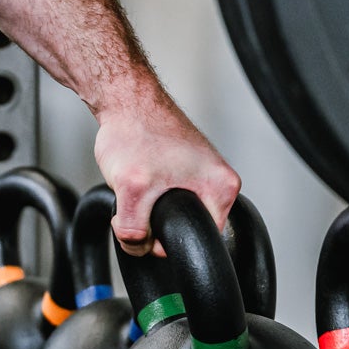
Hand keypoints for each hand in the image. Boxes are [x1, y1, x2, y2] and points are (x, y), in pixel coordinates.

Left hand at [94, 93, 240, 256]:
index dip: (164, 241)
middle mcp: (220, 183)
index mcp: (222, 189)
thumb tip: (140, 248)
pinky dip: (148, 197)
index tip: (146, 219)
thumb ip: (135, 230)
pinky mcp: (187, 172)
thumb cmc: (135, 132)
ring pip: (172, 216)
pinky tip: (141, 180)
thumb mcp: (131, 189)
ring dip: (149, 209)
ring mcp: (204, 176)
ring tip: (140, 183)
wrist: (126, 100)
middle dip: (156, 224)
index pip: (199, 240)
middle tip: (139, 197)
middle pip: (185, 230)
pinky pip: (167, 202)